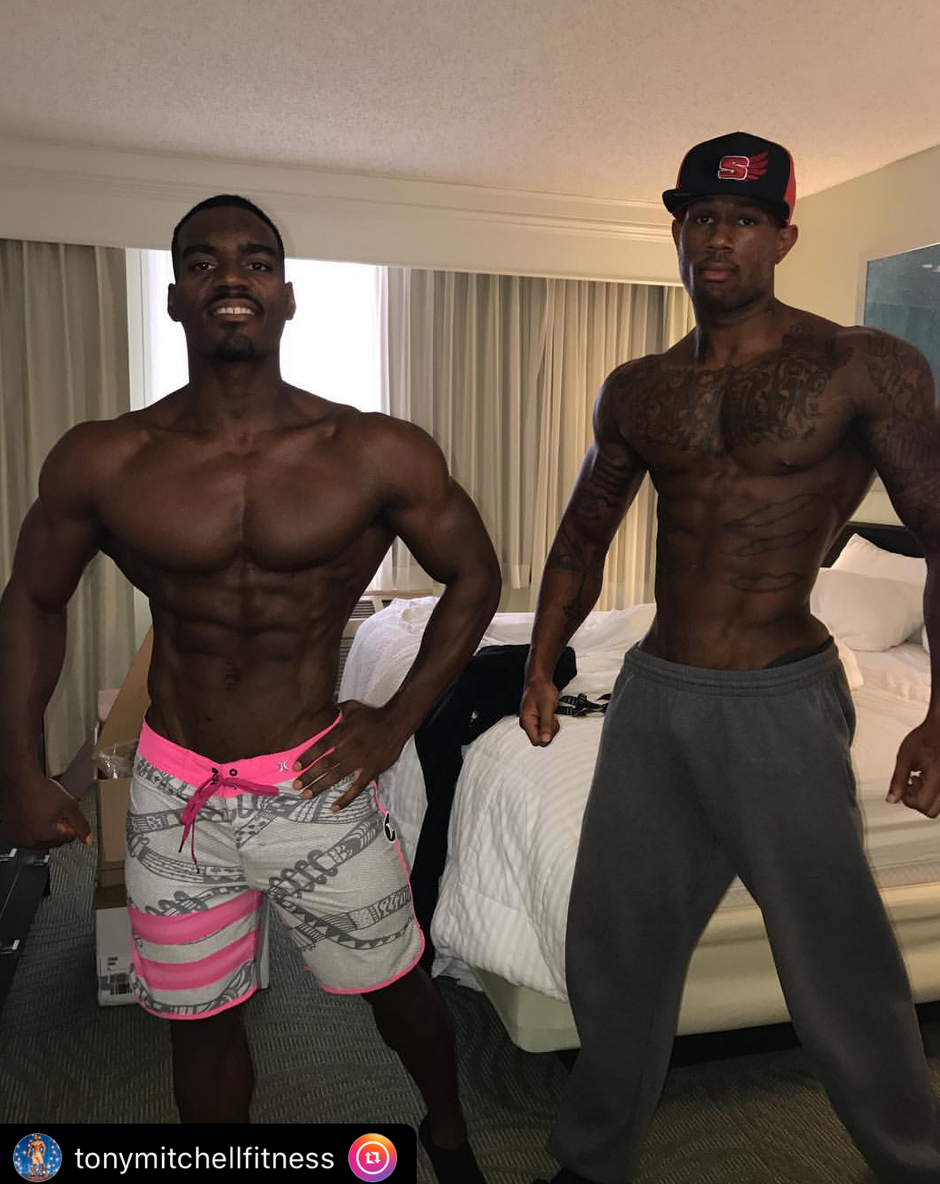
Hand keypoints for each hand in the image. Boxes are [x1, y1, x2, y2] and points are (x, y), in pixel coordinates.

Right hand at [0, 771, 92, 847]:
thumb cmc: (40, 790)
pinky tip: (34, 816)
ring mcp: (18, 838)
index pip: (68, 837)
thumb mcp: (69, 806)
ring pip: (40, 840)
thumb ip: (81, 824)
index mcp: (45, 836)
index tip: (67, 814)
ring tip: (44, 812)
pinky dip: (32, 829)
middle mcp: (29, 841)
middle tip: (56, 812)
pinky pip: (27, 836)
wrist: (20, 780)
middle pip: (55, 841)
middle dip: (59, 829)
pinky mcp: (11, 833)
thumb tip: (88, 839)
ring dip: (45, 830)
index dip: (71, 824)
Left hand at [291, 701, 409, 810]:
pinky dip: (345, 799)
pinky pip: (357, 788)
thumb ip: (335, 711)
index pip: (320, 746)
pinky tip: (334, 807)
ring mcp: (360, 761)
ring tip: (307, 795)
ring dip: (320, 787)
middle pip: (325, 764)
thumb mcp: (351, 707)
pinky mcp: (371, 771)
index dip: (307, 757)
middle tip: (296, 785)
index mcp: (343, 733)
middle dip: (309, 776)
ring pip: (336, 777)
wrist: (396, 723)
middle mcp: (349, 748)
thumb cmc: (372, 715)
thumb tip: (320, 711)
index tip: (295, 766)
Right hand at [519, 678, 559, 746]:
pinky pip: (545, 729)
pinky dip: (550, 723)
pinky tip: (550, 714)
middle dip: (550, 730)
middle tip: (552, 716)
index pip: (537, 741)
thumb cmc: (541, 690)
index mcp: (526, 722)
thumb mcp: (547, 707)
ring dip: (551, 726)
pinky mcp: (535, 721)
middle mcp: (526, 724)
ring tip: (550, 713)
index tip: (551, 723)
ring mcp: (531, 723)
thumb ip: (546, 724)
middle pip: (541, 739)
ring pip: (544, 735)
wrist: (539, 681)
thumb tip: (545, 740)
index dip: (547, 735)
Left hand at [887, 722, 939, 817]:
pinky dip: (933, 794)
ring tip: (919, 779)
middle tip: (910, 785)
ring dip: (925, 799)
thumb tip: (891, 800)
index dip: (907, 799)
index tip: (904, 785)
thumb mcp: (905, 757)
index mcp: (937, 778)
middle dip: (916, 802)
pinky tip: (927, 778)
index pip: (922, 805)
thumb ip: (897, 780)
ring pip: (938, 807)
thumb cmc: (925, 738)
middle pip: (931, 811)